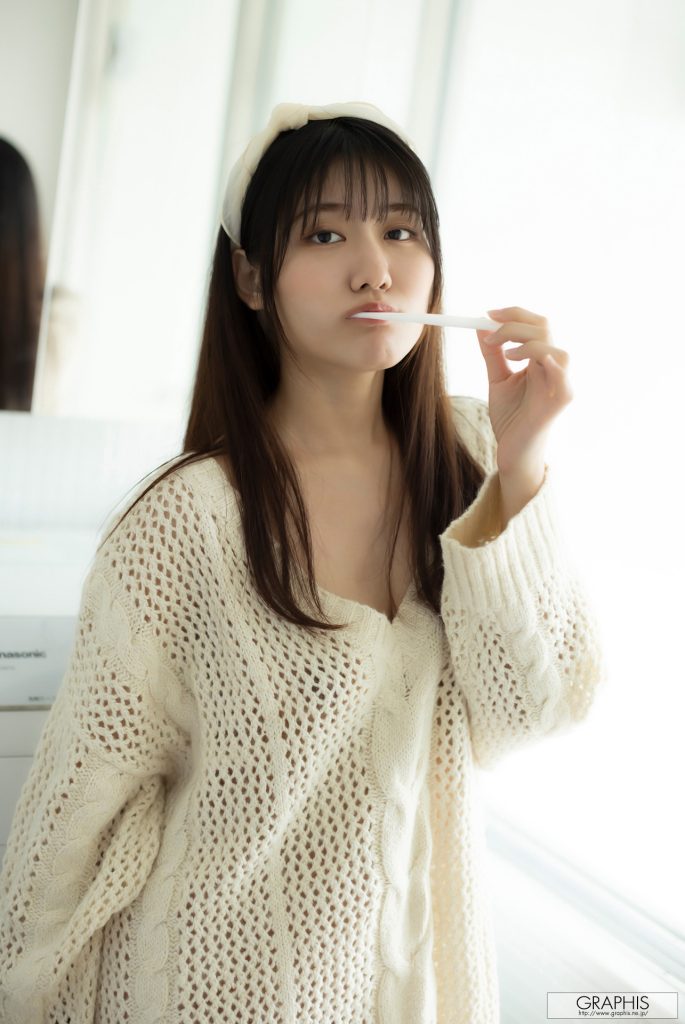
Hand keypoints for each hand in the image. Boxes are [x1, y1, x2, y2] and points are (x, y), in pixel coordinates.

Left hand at [475, 306, 572, 475]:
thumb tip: (481, 326)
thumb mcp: (497, 379)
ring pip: (553, 344)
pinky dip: (542, 356)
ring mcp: (561, 381)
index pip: (536, 324)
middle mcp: (554, 367)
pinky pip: (560, 368)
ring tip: (506, 352)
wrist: (512, 451)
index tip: (487, 314)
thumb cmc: (510, 418)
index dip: (514, 314)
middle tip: (489, 326)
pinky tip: (518, 360)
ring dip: (526, 339)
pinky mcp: (562, 397)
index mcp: (540, 360)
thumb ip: (492, 354)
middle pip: (544, 327)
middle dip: (515, 321)